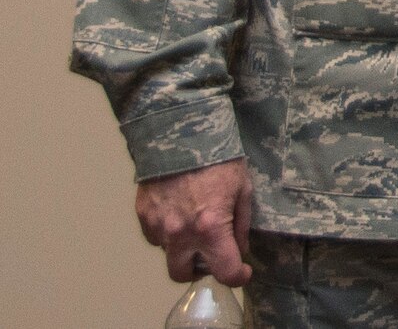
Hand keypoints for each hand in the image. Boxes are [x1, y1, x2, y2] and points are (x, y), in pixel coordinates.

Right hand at [135, 158, 251, 285]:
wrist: (182, 132)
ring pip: (168, 253)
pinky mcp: (143, 215)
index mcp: (211, 228)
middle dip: (198, 268)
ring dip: (182, 246)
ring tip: (194, 219)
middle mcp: (180, 233)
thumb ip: (241, 225)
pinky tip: (179, 209)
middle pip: (183, 274)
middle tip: (211, 251)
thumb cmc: (218, 158)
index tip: (242, 270)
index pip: (224, 271)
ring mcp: (158, 226)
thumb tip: (239, 248)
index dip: (237, 276)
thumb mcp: (243, 189)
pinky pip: (155, 235)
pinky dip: (167, 231)